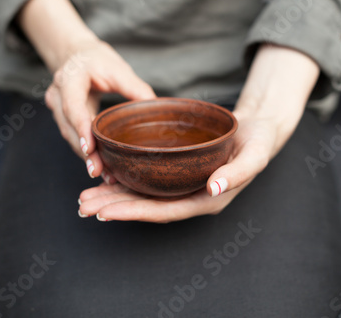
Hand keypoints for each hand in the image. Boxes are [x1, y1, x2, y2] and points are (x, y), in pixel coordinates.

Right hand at [18, 0, 155, 173]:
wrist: (77, 56)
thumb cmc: (99, 61)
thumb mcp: (119, 69)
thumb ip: (136, 89)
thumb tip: (156, 111)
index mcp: (70, 78)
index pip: (73, 106)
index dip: (81, 129)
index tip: (90, 149)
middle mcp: (57, 94)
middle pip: (69, 128)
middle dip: (85, 152)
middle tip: (99, 172)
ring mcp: (56, 107)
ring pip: (69, 136)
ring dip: (86, 157)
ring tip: (105, 175)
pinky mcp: (61, 118)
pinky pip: (73, 137)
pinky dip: (87, 152)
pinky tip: (101, 167)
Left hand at [78, 44, 319, 221]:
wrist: (257, 128)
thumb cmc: (258, 141)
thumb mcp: (256, 155)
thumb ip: (237, 173)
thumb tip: (213, 188)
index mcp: (207, 200)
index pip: (164, 212)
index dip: (134, 213)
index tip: (105, 212)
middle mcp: (191, 197)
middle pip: (147, 207)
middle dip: (114, 207)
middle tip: (82, 205)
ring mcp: (183, 186)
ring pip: (143, 195)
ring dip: (113, 197)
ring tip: (85, 197)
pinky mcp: (177, 171)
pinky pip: (147, 180)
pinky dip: (126, 181)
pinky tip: (106, 178)